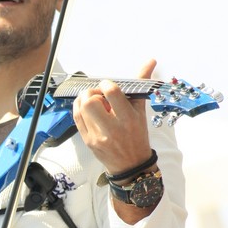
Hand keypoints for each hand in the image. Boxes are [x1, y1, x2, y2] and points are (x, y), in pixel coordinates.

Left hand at [72, 58, 156, 175]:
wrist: (130, 165)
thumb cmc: (137, 137)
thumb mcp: (141, 112)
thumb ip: (141, 86)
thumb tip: (150, 61)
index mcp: (128, 118)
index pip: (112, 92)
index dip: (106, 84)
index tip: (108, 87)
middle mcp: (112, 128)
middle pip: (90, 101)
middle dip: (92, 92)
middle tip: (98, 95)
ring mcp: (98, 136)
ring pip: (81, 109)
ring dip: (84, 100)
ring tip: (93, 102)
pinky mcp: (88, 141)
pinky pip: (76, 118)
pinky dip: (78, 108)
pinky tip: (86, 109)